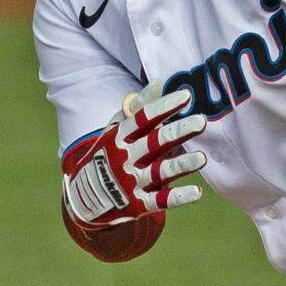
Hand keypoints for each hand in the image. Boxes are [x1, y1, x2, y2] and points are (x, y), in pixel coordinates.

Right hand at [62, 87, 205, 229]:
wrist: (83, 197)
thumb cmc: (109, 153)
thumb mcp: (116, 128)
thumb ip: (139, 107)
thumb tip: (160, 81)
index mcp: (120, 136)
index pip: (144, 118)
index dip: (164, 106)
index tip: (186, 95)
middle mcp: (127, 158)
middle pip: (155, 142)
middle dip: (178, 131)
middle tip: (201, 121)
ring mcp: (133, 182)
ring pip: (161, 172)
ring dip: (182, 165)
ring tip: (202, 158)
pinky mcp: (139, 204)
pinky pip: (161, 201)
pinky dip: (178, 197)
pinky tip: (196, 192)